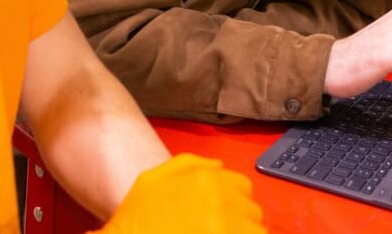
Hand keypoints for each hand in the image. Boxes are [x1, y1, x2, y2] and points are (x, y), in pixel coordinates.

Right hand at [94, 153, 264, 233]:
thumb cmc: (136, 219)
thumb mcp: (153, 179)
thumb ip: (189, 164)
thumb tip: (218, 165)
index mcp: (206, 179)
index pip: (243, 187)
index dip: (233, 202)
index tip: (223, 215)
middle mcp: (220, 200)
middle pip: (251, 210)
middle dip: (239, 221)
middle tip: (218, 229)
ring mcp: (224, 227)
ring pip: (255, 231)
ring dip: (243, 233)